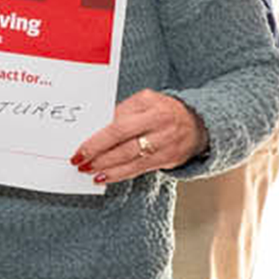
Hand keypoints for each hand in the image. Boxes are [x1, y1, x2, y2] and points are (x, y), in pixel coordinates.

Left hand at [72, 90, 207, 184]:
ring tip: (89, 171)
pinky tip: (105, 177)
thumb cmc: (164, 109)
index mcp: (151, 107)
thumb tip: (96, 128)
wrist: (199, 122)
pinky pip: (139, 169)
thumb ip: (123, 111)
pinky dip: (120, 174)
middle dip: (98, 155)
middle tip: (80, 162)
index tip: (80, 148)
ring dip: (107, 168)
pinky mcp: (168, 159)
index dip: (97, 140)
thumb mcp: (145, 101)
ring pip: (130, 160)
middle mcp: (160, 126)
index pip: (119, 126)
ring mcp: (165, 145)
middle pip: (123, 145)